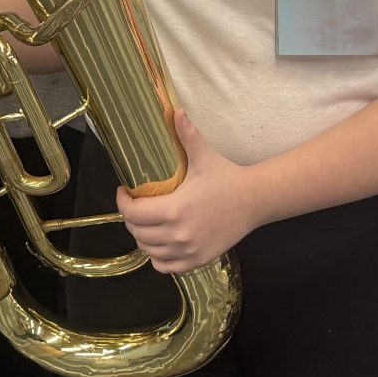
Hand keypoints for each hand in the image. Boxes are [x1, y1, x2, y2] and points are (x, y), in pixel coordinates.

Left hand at [117, 111, 261, 273]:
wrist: (255, 200)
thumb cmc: (227, 177)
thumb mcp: (204, 156)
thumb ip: (187, 134)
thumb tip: (175, 110)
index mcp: (175, 209)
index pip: (133, 213)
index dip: (122, 202)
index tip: (124, 192)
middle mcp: (179, 234)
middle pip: (138, 233)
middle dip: (131, 218)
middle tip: (135, 206)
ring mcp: (188, 250)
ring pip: (149, 251)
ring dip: (143, 237)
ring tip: (147, 223)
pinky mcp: (198, 260)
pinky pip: (165, 266)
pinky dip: (158, 257)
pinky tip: (161, 243)